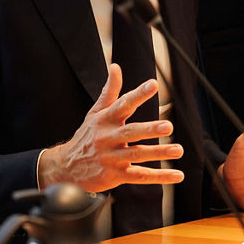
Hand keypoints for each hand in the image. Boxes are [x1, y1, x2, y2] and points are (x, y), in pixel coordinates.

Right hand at [36, 63, 183, 191]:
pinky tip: (176, 174)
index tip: (154, 84)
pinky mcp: (115, 175)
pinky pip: (139, 176)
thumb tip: (115, 67)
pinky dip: (159, 176)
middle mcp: (108, 138)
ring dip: (159, 153)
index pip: (123, 104)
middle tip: (168, 126)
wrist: (66, 167)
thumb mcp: (95, 113)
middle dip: (150, 129)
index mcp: (105, 120)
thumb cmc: (86, 136)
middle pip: (131, 133)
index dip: (139, 94)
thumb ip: (109, 91)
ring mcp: (112, 158)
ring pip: (137, 155)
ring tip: (178, 150)